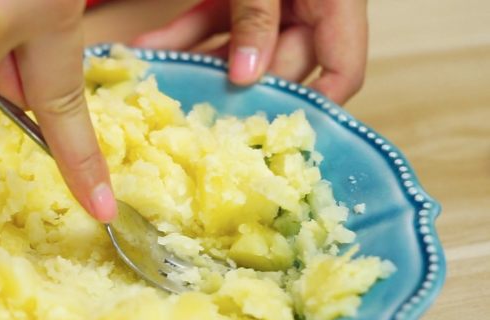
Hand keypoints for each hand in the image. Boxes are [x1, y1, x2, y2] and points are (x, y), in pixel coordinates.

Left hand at [133, 0, 368, 103]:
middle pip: (281, 67)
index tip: (274, 133)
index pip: (343, 71)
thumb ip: (257, 16)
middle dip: (237, 89)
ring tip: (161, 82)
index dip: (316, 106)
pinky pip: (213, 24)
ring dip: (199, 66)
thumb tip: (247, 76)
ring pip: (239, 51)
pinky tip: (149, 50)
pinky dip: (184, 37)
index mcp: (334, 0)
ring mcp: (271, 1)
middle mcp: (307, 6)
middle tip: (199, 111)